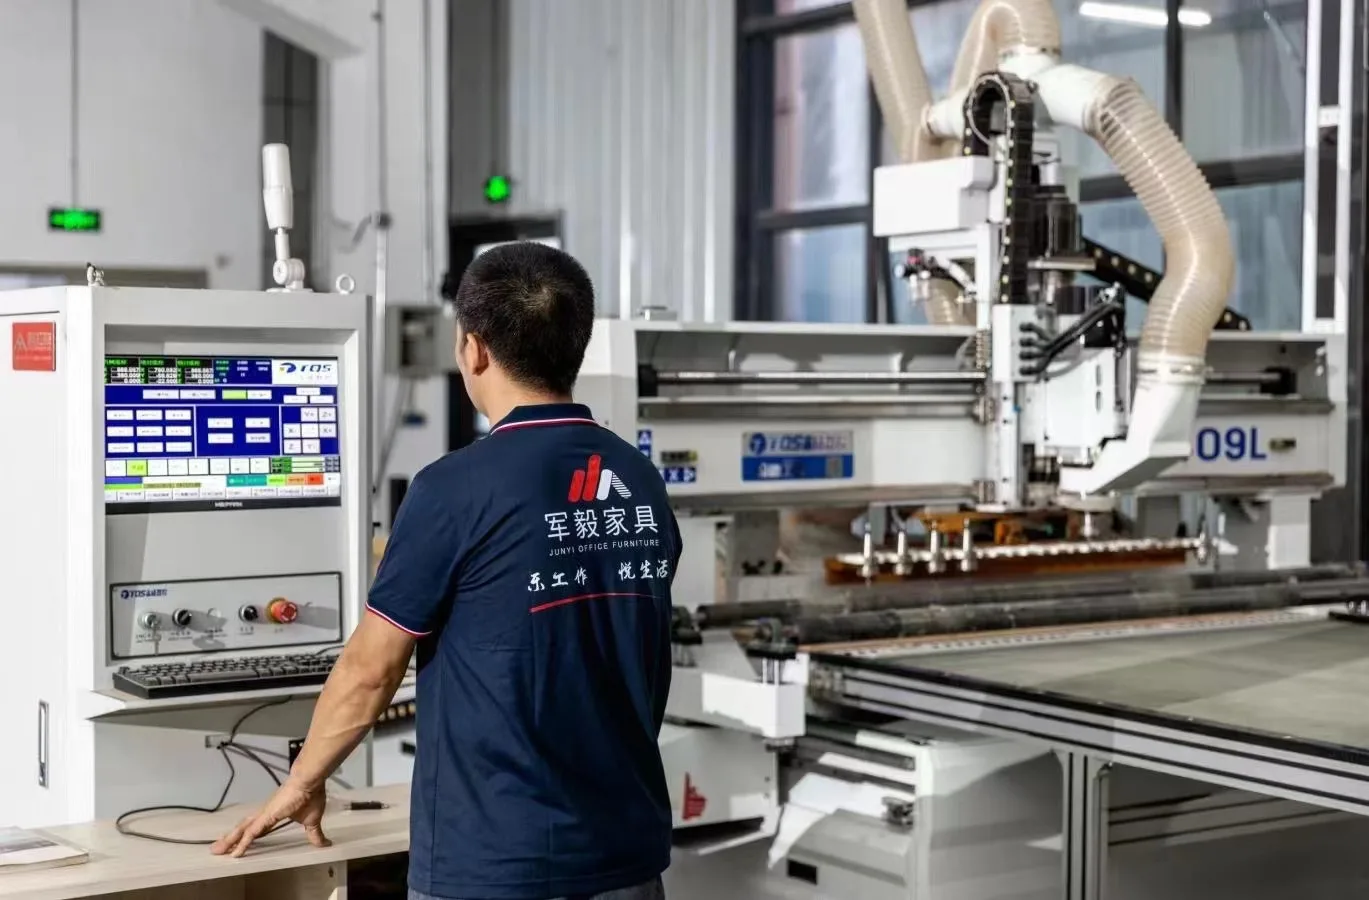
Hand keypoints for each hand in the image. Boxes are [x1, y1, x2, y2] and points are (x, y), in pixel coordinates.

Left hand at [210, 777, 329, 856]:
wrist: (309, 780)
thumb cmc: (310, 795)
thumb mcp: (312, 821)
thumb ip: (314, 834)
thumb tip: (325, 844)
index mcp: (273, 815)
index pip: (256, 829)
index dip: (246, 837)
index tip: (236, 844)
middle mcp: (264, 814)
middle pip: (243, 829)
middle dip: (230, 839)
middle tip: (217, 849)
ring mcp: (263, 814)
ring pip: (242, 830)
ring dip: (230, 841)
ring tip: (217, 850)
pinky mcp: (266, 816)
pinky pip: (251, 833)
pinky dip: (242, 843)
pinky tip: (235, 852)